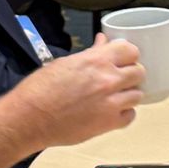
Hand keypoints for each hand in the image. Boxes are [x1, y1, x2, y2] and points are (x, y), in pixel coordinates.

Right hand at [17, 34, 142, 147]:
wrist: (29, 118)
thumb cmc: (39, 90)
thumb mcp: (64, 63)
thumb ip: (90, 54)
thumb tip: (102, 43)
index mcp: (96, 61)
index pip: (130, 50)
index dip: (128, 54)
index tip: (124, 59)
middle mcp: (108, 80)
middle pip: (139, 72)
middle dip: (131, 74)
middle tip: (121, 78)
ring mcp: (111, 103)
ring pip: (138, 95)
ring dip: (128, 94)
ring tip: (116, 96)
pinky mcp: (108, 123)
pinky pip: (130, 116)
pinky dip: (124, 114)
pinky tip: (114, 111)